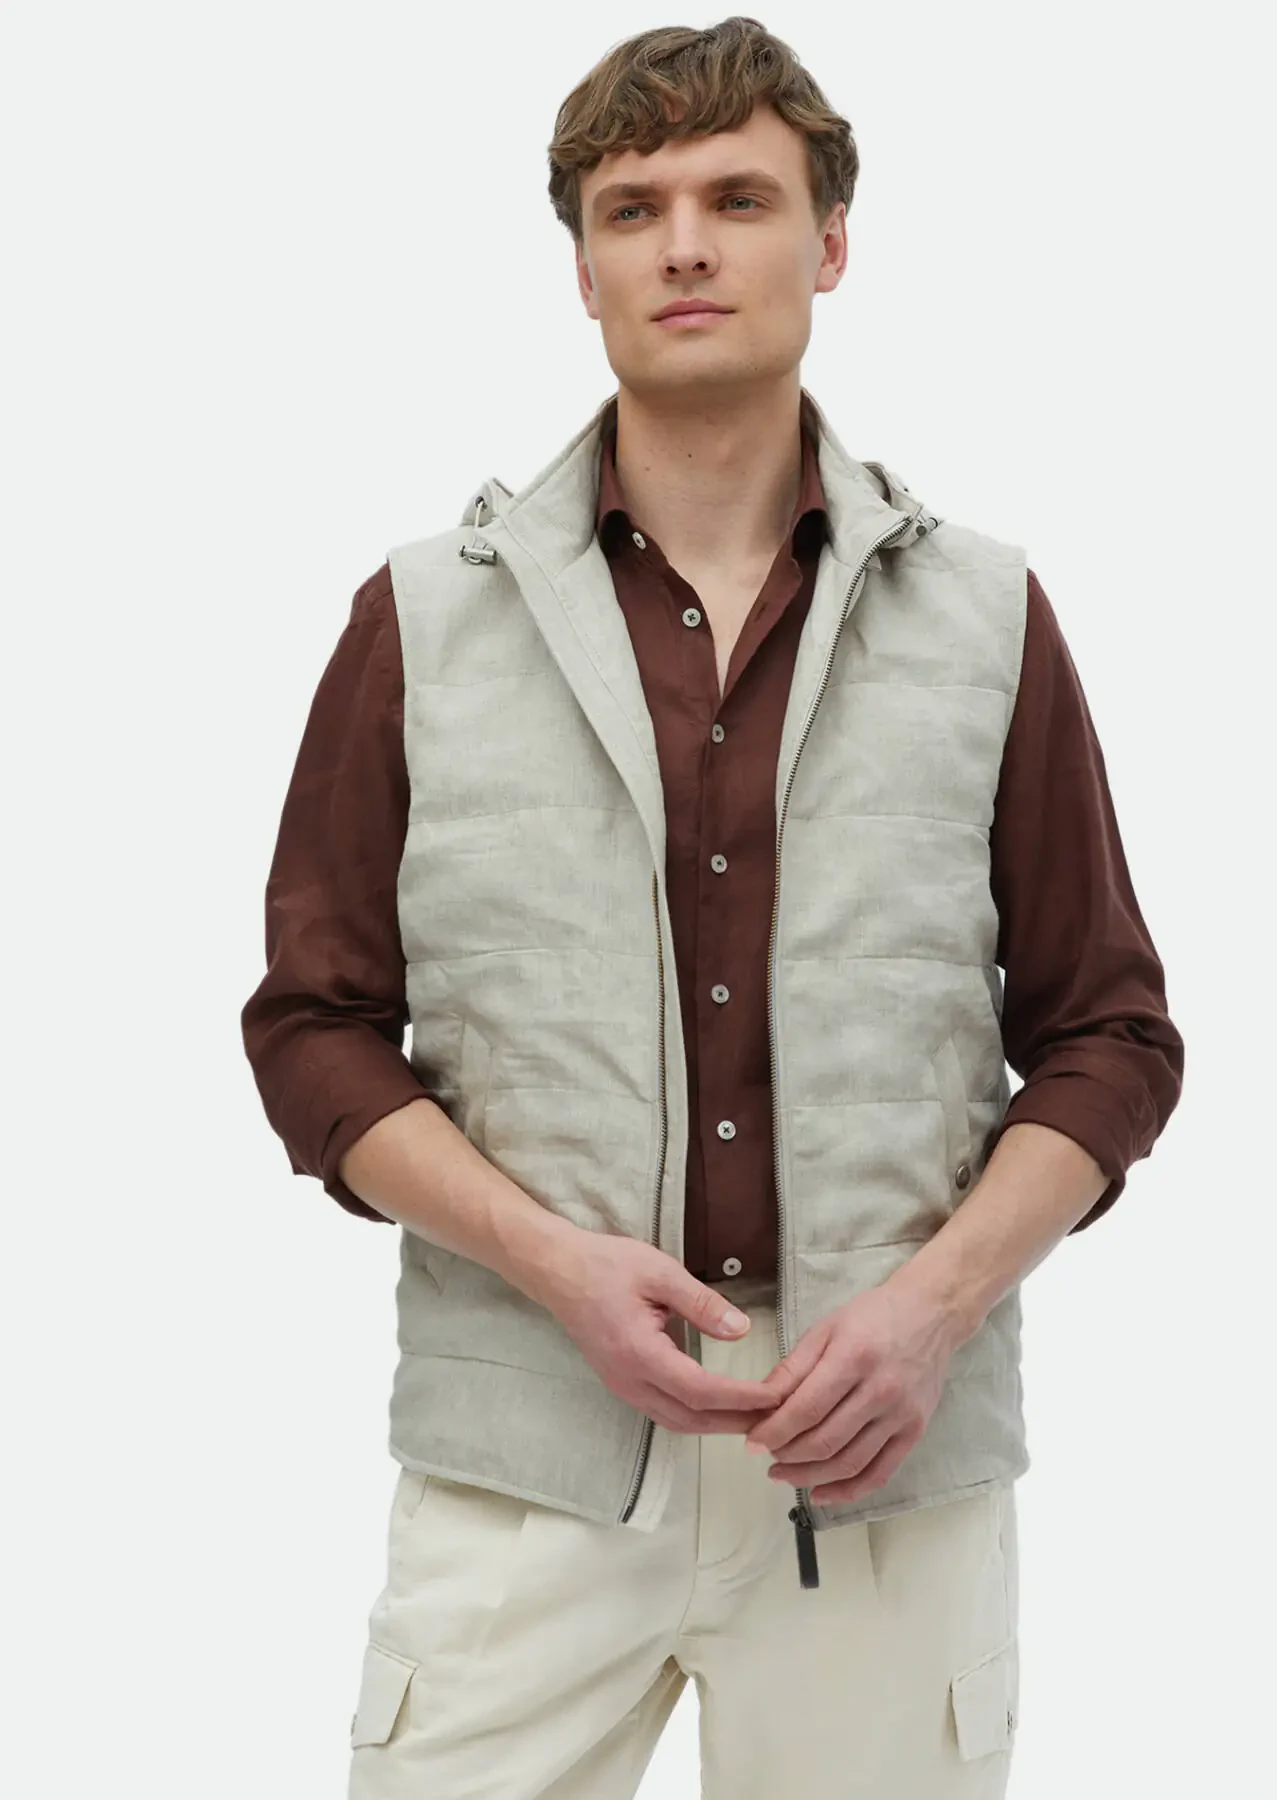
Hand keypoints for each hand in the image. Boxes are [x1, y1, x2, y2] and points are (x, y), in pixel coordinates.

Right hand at [537, 1232, 795, 1434]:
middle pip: (690, 1419)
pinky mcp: (621, 1382)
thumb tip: (741, 1329)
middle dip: (735, 1422)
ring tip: (754, 1417)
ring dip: (716, 1424)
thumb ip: (701, 1303)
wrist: (557, 1270)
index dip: (741, 1399)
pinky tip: (718, 1407)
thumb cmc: (606, 1265)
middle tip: (777, 1418)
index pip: (701, 1391)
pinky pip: (663, 1412)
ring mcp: (622, 1385)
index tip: (775, 1396)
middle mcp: (629, 1380)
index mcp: (639, 1353)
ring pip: (676, 1422)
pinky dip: (696, 1416)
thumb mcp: (659, 1271)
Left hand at [743, 1277, 958, 1504]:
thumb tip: (761, 1404)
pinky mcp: (914, 1432)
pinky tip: (821, 1493)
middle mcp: (881, 1390)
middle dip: (788, 1455)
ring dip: (810, 1477)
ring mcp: (901, 1415)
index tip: (753, 1442)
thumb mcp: (825, 1328)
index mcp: (853, 1358)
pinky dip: (848, 1491)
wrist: (930, 1314)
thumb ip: (793, 1368)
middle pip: (825, 1441)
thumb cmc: (873, 1317)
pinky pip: (880, 1473)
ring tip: (784, 1474)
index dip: (775, 1431)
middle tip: (767, 1455)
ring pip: (849, 1463)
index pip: (806, 1409)